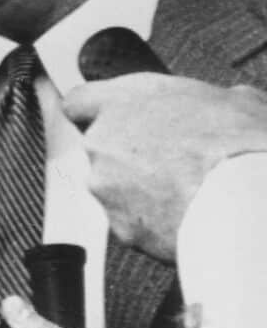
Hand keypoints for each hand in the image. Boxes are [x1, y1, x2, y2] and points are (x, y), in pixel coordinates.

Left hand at [64, 74, 266, 259]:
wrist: (247, 200)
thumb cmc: (239, 144)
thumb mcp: (234, 101)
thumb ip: (210, 100)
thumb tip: (232, 102)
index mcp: (123, 101)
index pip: (80, 102)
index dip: (97, 113)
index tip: (114, 120)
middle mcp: (102, 141)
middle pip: (102, 149)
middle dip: (130, 157)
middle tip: (173, 162)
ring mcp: (106, 186)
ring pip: (115, 189)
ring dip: (142, 192)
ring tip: (188, 193)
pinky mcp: (120, 226)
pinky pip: (133, 224)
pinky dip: (153, 224)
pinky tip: (187, 217)